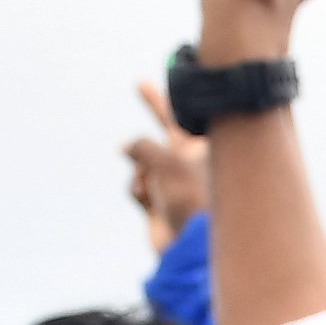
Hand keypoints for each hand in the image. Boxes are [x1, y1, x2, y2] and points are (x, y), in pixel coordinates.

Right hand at [123, 80, 210, 249]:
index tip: (167, 75)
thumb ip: (144, 147)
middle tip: (140, 83)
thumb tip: (124, 145)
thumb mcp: (168, 163)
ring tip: (149, 184)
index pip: (184, 114)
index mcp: (201, 150)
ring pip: (142, 161)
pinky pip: (136, 185)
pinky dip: (136, 189)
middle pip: (165, 127)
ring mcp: (172, 183)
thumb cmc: (192, 200)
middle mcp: (188, 163)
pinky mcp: (157, 203)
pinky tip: (144, 197)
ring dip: (139, 169)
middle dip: (154, 107)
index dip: (171, 94)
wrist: (192, 249)